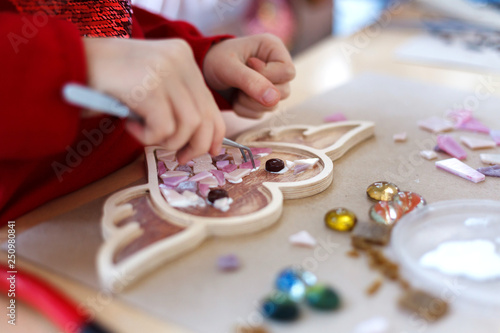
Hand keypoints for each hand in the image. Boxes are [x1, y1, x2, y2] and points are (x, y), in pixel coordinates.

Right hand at [83, 37, 224, 163]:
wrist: (69, 64)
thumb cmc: (110, 81)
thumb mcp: (153, 85)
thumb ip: (178, 102)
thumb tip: (204, 141)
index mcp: (183, 56)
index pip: (212, 104)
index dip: (214, 133)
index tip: (208, 151)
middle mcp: (179, 59)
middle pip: (204, 118)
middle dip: (195, 146)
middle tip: (179, 157)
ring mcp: (165, 71)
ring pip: (188, 126)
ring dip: (166, 141)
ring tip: (143, 132)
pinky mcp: (149, 87)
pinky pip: (163, 130)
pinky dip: (147, 137)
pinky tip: (130, 125)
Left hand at [203, 34, 295, 118]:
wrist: (205, 71)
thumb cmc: (216, 60)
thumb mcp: (229, 67)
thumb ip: (251, 81)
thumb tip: (274, 99)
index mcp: (274, 48)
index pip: (288, 72)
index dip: (268, 75)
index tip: (248, 66)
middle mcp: (277, 66)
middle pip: (284, 92)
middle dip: (257, 93)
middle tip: (238, 83)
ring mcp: (273, 85)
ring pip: (273, 106)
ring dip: (249, 103)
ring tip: (235, 89)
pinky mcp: (264, 100)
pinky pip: (261, 114)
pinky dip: (244, 110)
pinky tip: (235, 97)